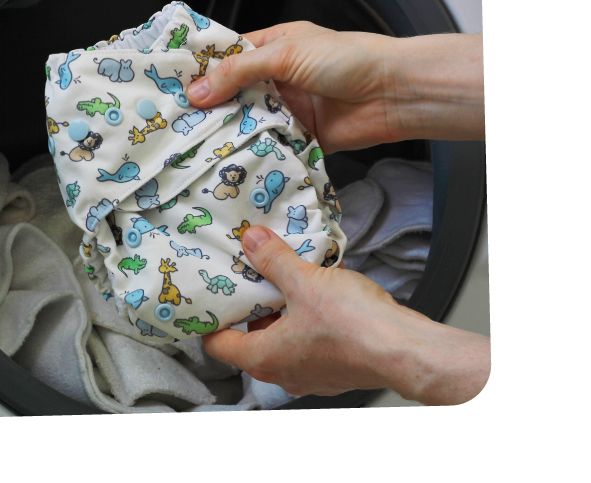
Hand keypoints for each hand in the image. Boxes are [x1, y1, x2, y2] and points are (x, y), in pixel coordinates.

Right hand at [186, 21, 484, 151]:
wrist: (392, 94)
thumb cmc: (349, 60)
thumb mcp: (286, 53)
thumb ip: (240, 71)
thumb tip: (198, 90)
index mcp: (273, 47)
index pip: (227, 57)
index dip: (201, 71)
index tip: (171, 86)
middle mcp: (276, 78)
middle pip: (232, 93)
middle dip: (208, 107)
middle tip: (174, 121)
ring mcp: (286, 109)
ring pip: (246, 121)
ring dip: (227, 131)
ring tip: (192, 143)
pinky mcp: (296, 137)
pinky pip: (266, 145)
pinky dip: (250, 152)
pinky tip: (227, 160)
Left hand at [202, 226, 490, 404]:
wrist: (407, 350)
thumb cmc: (354, 326)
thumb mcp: (305, 281)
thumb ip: (274, 260)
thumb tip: (253, 241)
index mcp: (264, 358)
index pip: (217, 346)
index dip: (210, 320)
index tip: (212, 299)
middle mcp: (284, 373)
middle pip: (252, 341)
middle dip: (253, 309)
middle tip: (253, 279)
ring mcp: (312, 376)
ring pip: (284, 342)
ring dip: (284, 314)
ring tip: (290, 282)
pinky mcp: (338, 370)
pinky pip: (312, 344)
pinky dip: (310, 323)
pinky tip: (322, 298)